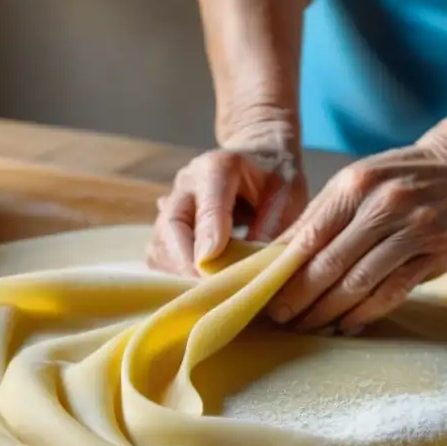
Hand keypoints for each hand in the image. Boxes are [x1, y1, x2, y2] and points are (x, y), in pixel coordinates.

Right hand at [147, 125, 307, 276]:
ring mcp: (172, 202)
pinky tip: (199, 279)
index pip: (208, 202)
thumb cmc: (276, 175)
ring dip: (179, 270)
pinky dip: (174, 272)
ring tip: (209, 286)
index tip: (211, 266)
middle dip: (188, 262)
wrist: (258, 158)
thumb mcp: (288, 194)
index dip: (208, 235)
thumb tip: (253, 266)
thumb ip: (272, 224)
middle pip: (171, 224)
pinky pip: (158, 253)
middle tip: (213, 288)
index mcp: (219, 167)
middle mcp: (187, 182)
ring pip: (159, 242)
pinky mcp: (166, 223)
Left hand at [267, 140, 446, 333]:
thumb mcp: (354, 184)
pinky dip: (367, 313)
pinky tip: (347, 324)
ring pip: (361, 281)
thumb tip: (274, 256)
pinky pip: (393, 291)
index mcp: (355, 186)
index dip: (285, 272)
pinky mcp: (435, 252)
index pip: (310, 235)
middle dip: (302, 297)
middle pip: (332, 263)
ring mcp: (413, 229)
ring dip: (330, 310)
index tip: (267, 295)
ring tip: (311, 325)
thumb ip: (317, 217)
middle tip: (283, 318)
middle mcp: (383, 205)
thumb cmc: (396, 180)